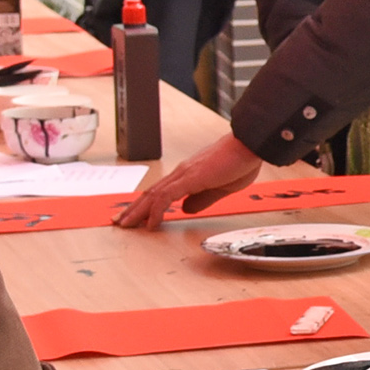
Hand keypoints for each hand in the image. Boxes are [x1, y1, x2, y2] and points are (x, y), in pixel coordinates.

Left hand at [114, 133, 267, 228]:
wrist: (249, 145)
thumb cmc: (240, 161)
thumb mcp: (221, 188)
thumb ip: (202, 199)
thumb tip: (187, 209)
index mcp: (189, 175)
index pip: (160, 192)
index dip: (146, 205)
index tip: (136, 217)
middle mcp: (182, 173)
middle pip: (151, 193)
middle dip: (134, 209)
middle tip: (120, 222)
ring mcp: (184, 174)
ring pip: (153, 195)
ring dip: (137, 210)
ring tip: (125, 224)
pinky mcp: (191, 178)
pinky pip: (167, 197)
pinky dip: (156, 211)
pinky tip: (151, 223)